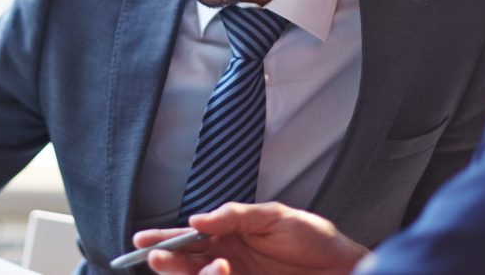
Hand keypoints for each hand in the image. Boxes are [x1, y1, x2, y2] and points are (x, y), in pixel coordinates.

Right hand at [134, 202, 369, 274]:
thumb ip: (235, 215)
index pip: (187, 238)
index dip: (163, 239)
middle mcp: (226, 259)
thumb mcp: (275, 216)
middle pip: (185, 263)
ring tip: (217, 265)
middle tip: (156, 256)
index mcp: (228, 236)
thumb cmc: (312, 238)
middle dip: (167, 260)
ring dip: (194, 274)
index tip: (141, 240)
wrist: (343, 266)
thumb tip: (197, 220)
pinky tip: (223, 270)